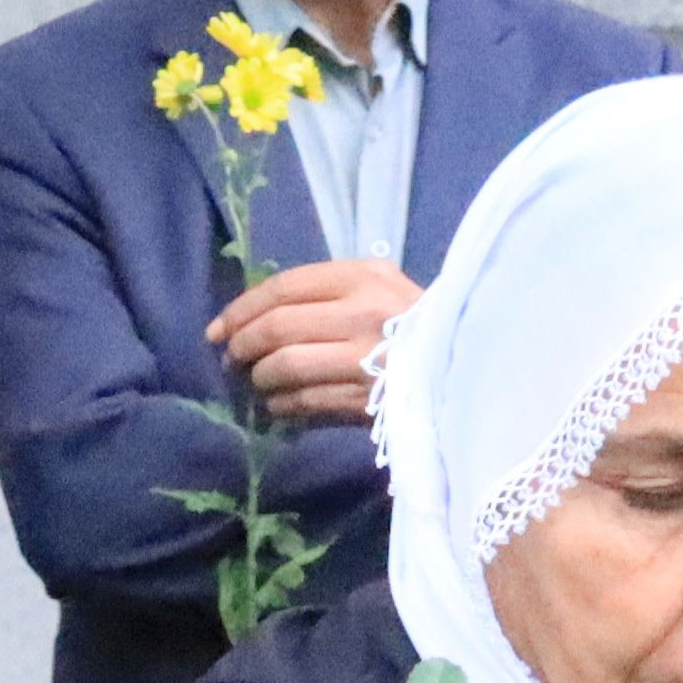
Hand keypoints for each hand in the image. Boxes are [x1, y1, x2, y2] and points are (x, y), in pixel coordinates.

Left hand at [206, 258, 415, 426]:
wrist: (463, 365)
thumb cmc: (410, 322)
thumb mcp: (376, 286)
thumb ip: (323, 292)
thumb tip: (254, 317)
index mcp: (364, 278)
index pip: (283, 288)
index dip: (241, 309)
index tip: (219, 328)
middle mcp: (363, 315)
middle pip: (277, 328)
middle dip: (242, 345)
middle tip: (231, 358)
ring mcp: (366, 361)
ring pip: (285, 368)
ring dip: (259, 378)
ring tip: (257, 381)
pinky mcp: (366, 401)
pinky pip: (304, 402)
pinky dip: (280, 405)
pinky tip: (278, 404)